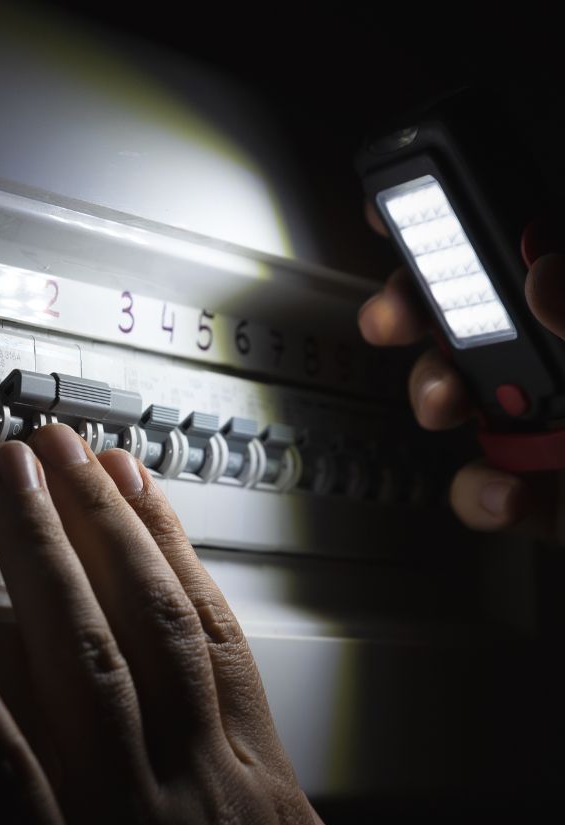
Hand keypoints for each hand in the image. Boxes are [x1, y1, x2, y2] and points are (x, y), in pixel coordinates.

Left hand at [0, 424, 371, 824]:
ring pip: (76, 655)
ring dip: (37, 553)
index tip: (133, 485)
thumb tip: (299, 797)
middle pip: (139, 616)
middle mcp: (192, 786)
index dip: (168, 542)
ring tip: (5, 478)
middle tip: (53, 448)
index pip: (206, 629)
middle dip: (94, 519)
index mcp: (257, 788)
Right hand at [357, 206, 564, 541]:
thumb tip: (547, 276)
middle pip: (472, 311)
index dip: (468, 214)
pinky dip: (479, 492)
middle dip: (418, 308)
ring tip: (447, 404)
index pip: (533, 246)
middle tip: (397, 316)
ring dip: (433, 394)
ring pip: (460, 395)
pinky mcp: (538, 490)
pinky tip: (512, 493)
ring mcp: (551, 424)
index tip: (412, 209)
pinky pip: (479, 484)